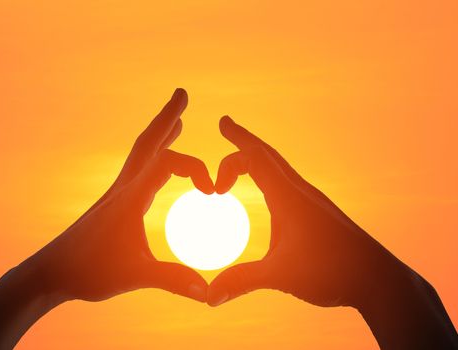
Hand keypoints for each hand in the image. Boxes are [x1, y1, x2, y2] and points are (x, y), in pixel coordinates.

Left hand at [23, 88, 213, 302]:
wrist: (51, 272)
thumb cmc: (89, 272)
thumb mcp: (135, 276)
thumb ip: (173, 280)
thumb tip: (207, 293)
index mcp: (130, 198)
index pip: (166, 163)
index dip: (194, 168)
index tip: (212, 191)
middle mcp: (122, 189)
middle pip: (148, 143)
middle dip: (167, 118)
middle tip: (181, 94)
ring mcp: (116, 195)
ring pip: (140, 155)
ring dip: (159, 134)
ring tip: (175, 121)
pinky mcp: (112, 205)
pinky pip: (137, 171)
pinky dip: (152, 159)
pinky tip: (158, 168)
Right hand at [207, 116, 457, 348]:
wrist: (378, 279)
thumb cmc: (331, 271)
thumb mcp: (280, 275)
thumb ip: (241, 281)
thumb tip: (208, 297)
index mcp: (288, 196)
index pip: (255, 157)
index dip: (231, 150)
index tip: (213, 182)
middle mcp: (300, 192)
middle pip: (267, 154)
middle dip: (243, 139)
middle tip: (226, 124)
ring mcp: (312, 202)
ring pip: (280, 168)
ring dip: (257, 158)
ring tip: (243, 159)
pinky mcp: (319, 215)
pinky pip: (288, 184)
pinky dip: (270, 177)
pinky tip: (269, 196)